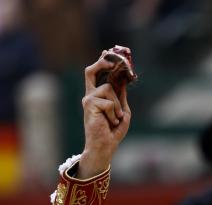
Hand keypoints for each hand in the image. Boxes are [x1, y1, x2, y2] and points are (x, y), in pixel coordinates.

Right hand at [78, 51, 131, 178]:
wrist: (105, 146)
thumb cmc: (113, 130)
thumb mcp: (122, 110)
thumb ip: (121, 95)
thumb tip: (123, 79)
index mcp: (98, 95)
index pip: (97, 74)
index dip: (102, 62)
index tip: (108, 51)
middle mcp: (90, 95)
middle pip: (91, 71)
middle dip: (101, 63)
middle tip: (112, 60)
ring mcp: (88, 99)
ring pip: (109, 89)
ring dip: (118, 106)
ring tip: (115, 119)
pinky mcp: (89, 105)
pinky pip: (109, 102)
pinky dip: (114, 113)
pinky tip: (110, 122)